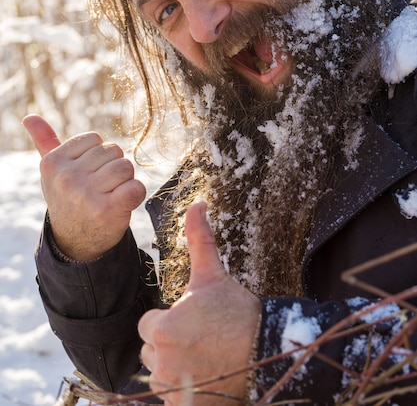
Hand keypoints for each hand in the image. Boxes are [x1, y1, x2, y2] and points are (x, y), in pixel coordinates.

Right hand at [22, 114, 145, 259]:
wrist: (76, 241)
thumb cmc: (67, 197)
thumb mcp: (52, 171)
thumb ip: (45, 141)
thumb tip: (29, 117)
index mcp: (53, 163)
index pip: (95, 139)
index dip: (98, 155)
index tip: (88, 174)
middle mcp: (67, 178)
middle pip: (113, 151)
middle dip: (113, 167)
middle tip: (101, 187)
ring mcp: (87, 195)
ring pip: (126, 167)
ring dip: (125, 180)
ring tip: (111, 194)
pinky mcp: (108, 210)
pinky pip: (136, 187)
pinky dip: (136, 194)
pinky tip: (123, 203)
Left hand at [139, 201, 260, 405]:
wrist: (268, 348)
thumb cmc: (235, 310)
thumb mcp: (212, 274)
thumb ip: (199, 238)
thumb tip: (197, 202)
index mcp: (160, 329)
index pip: (149, 326)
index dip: (170, 321)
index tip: (194, 321)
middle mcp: (161, 363)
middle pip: (152, 352)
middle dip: (171, 345)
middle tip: (202, 338)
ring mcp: (173, 390)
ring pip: (161, 376)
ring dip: (176, 368)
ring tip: (205, 355)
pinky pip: (173, 398)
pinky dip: (186, 391)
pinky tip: (207, 374)